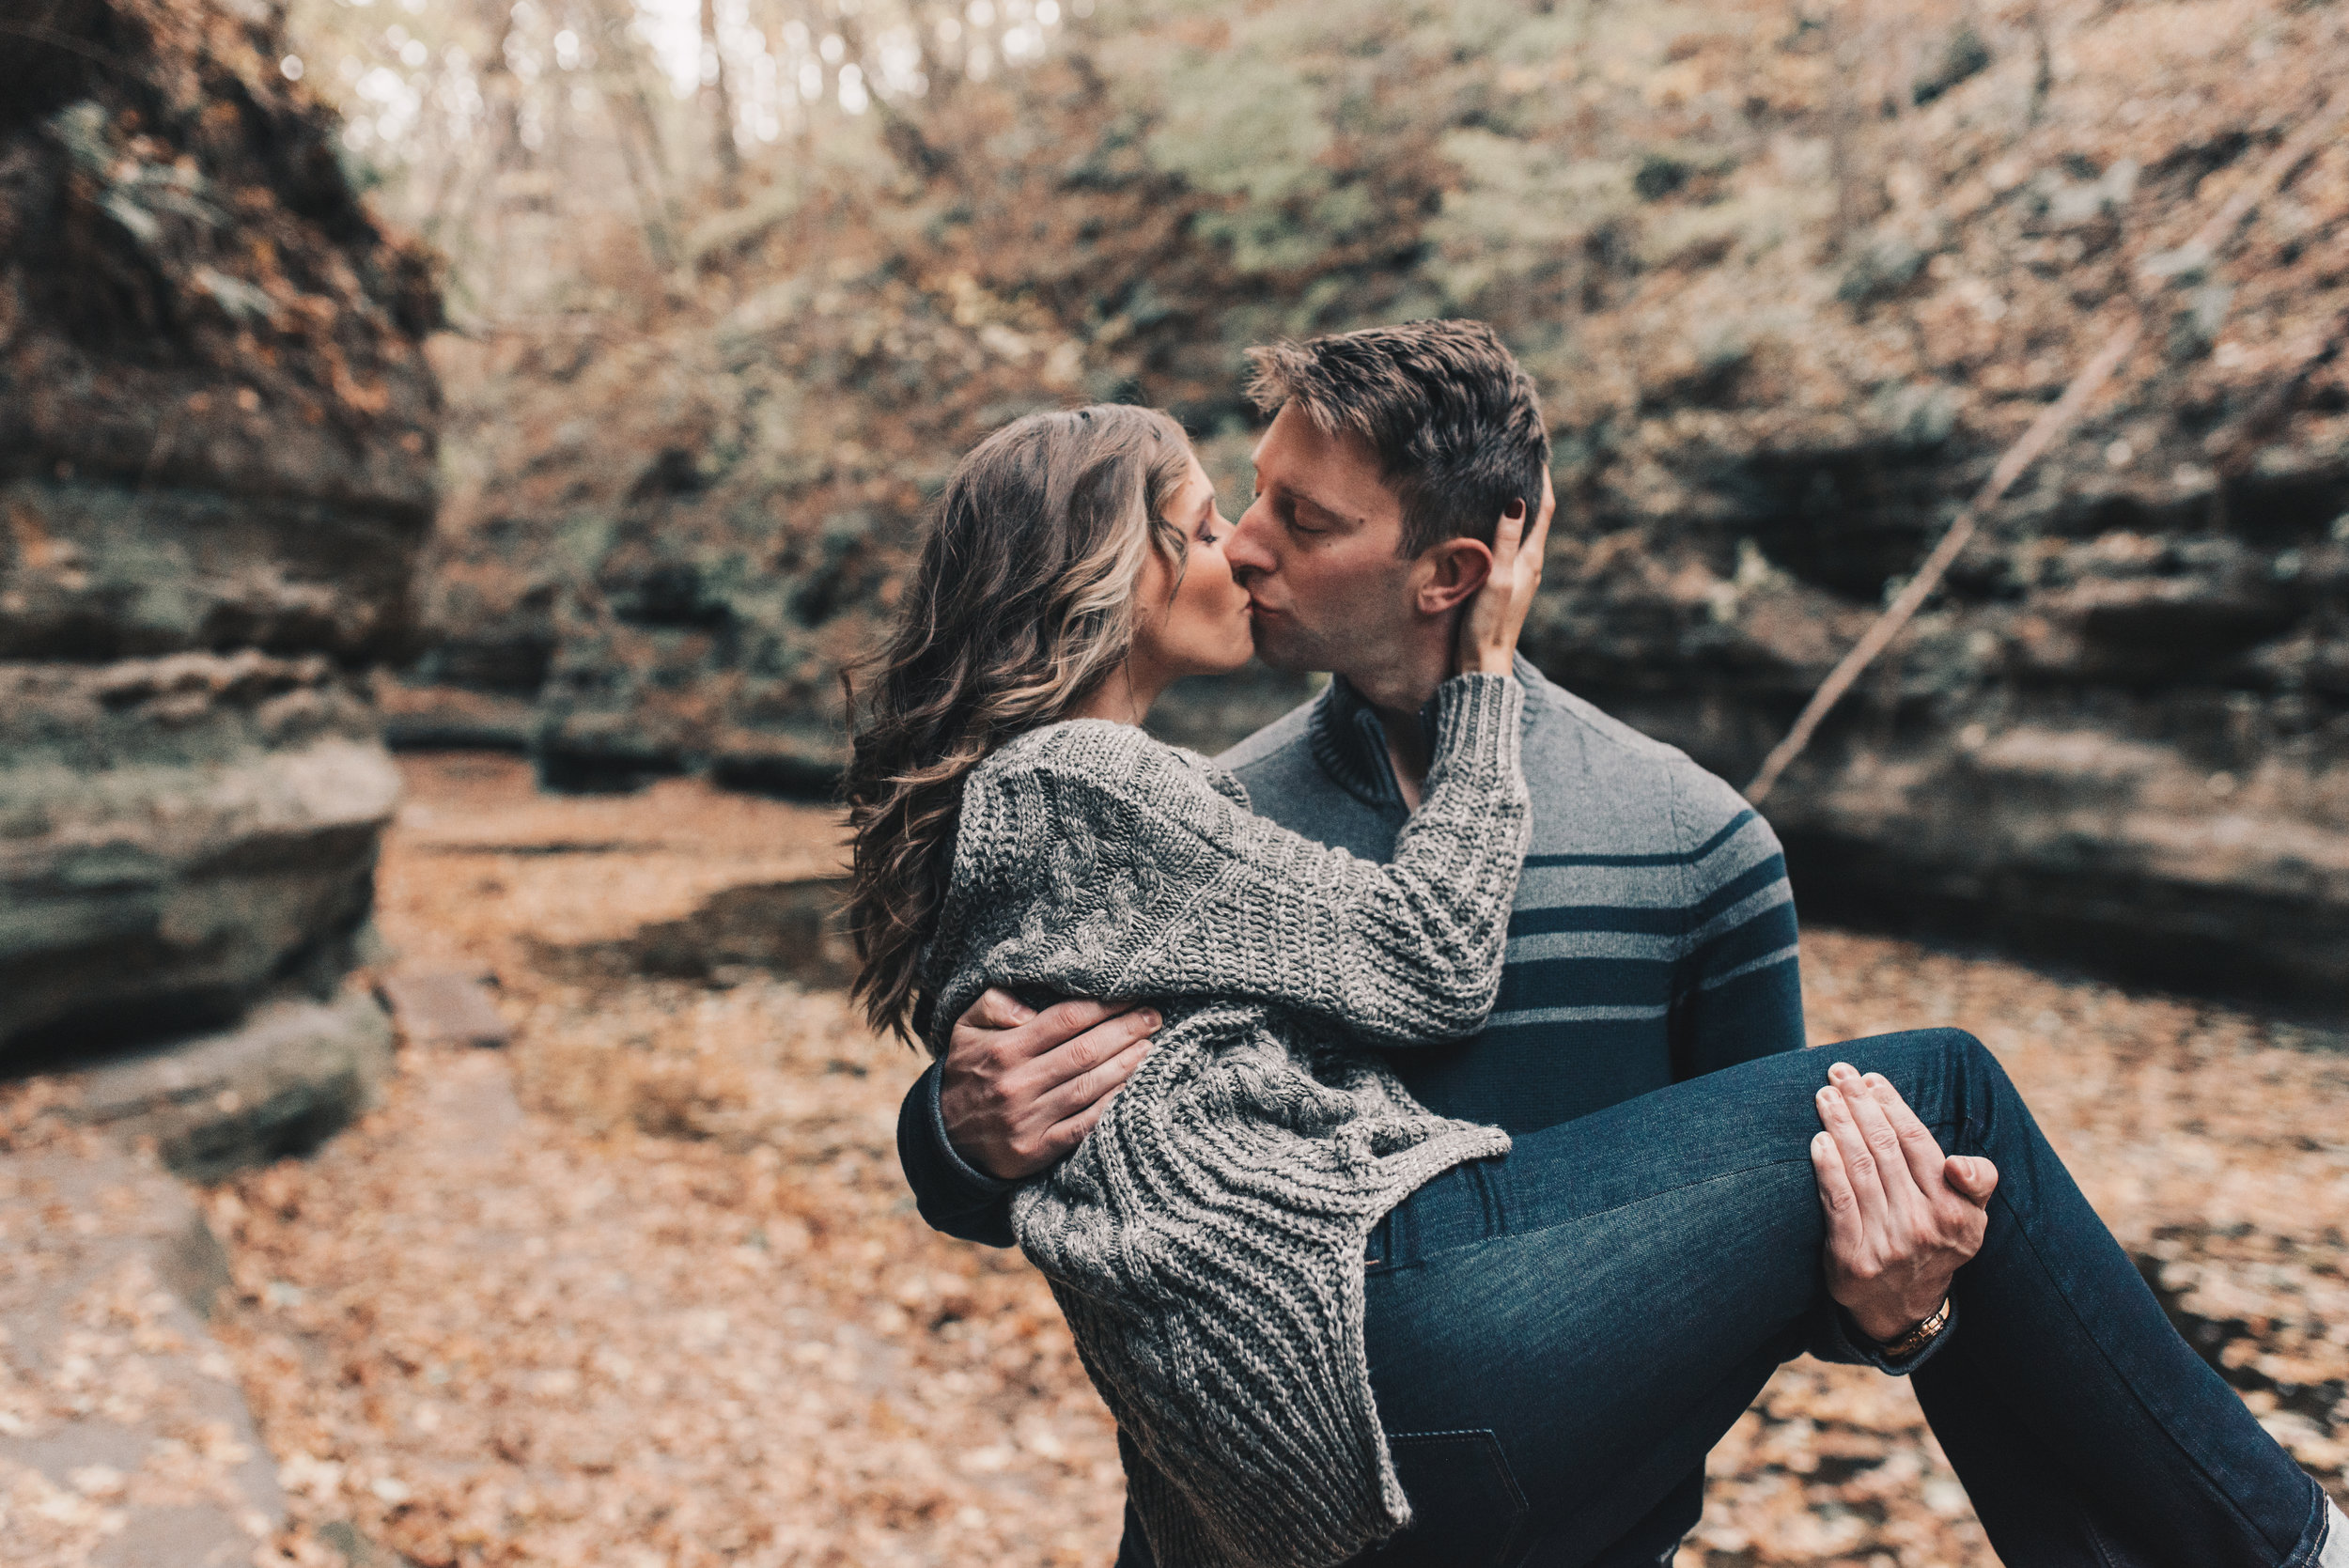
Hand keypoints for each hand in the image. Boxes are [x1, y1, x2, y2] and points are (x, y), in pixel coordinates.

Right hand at [938, 989, 1156, 1180]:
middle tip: (1154, 1017)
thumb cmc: (965, 1073)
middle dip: (1125, 1031)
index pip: (1064, 1020)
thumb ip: (993, 1004)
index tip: (1131, 995)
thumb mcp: (964, 1029)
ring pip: (1089, 1087)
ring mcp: (1028, 1120)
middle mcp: (1017, 1084)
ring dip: (1125, 1065)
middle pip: (1085, 1051)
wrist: (943, 1139)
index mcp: (1003, 1050)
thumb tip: (1030, 1006)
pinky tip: (1131, 1088)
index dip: (1103, 1006)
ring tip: (1149, 1047)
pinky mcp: (1036, 1149)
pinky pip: (1083, 1125)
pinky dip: (1110, 1105)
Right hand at [1456, 469, 1553, 676]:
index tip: (1538, 453)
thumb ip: (1506, 541)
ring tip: (1504, 483)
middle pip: (1535, 517)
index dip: (1543, 481)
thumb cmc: (1488, 624)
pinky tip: (1490, 525)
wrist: (1482, 665)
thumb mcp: (1497, 578)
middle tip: (1519, 459)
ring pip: (1522, 532)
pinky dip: (1504, 528)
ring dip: (1517, 508)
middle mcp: (1529, 565)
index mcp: (1531, 560)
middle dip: (1530, 488)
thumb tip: (1517, 501)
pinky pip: (1509, 547)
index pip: (1544, 510)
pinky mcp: (1504, 586)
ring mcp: (1518, 576)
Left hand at [1810, 1061, 1999, 1343]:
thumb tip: (1959, 1163)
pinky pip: (1837, 1201)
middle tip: (1838, 1073)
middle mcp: (1923, 1225)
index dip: (1893, 1106)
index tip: (1872, 1080)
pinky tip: (1818, 1140)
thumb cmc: (1935, 1243)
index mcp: (1956, 1211)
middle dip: (1859, 1104)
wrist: (1902, 1308)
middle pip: (1883, 1148)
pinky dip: (1826, 1166)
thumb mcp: (1971, 1219)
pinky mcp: (1853, 1258)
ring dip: (1838, 1124)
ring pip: (1859, 1167)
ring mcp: (1887, 1242)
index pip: (1917, 1143)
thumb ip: (1977, 1182)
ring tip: (1825, 1095)